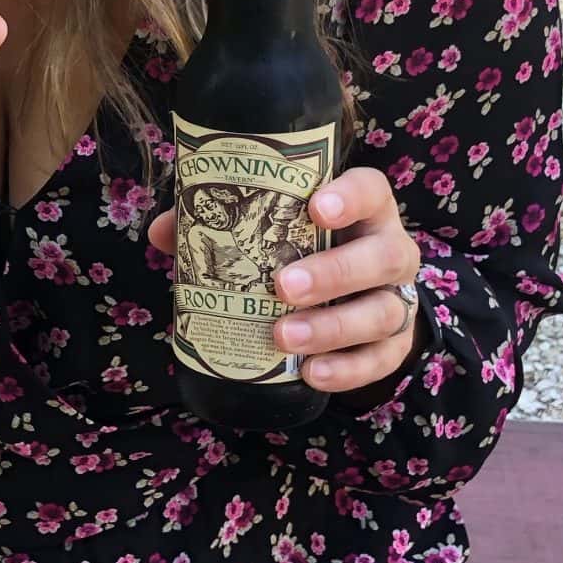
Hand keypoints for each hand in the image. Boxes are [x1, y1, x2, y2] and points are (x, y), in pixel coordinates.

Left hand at [148, 166, 421, 393]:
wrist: (359, 297)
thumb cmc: (306, 250)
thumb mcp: (276, 229)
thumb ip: (225, 223)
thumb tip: (164, 232)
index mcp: (365, 211)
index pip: (371, 190)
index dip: (349, 196)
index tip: (315, 206)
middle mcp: (391, 250)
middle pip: (383, 256)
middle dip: (333, 273)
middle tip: (283, 286)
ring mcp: (397, 299)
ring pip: (382, 312)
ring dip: (332, 328)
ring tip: (283, 336)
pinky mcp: (395, 345)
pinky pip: (379, 360)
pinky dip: (346, 370)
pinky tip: (312, 373)